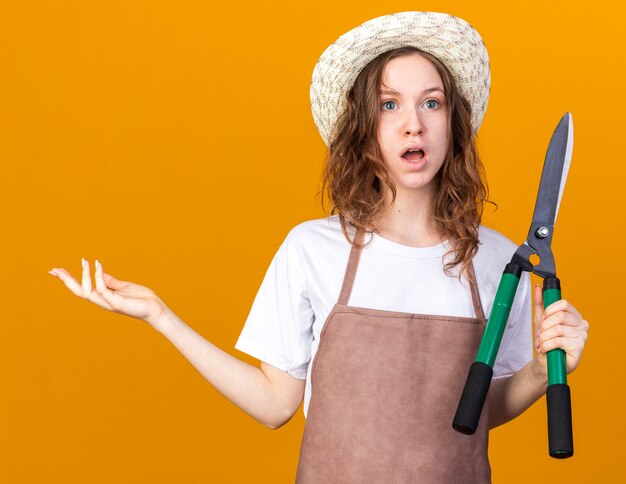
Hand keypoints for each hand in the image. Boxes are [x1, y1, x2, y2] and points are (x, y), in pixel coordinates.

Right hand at [49, 258, 165, 327]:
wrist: (155, 309)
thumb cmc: (141, 299)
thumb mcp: (123, 286)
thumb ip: (110, 281)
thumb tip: (100, 272)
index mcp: (103, 296)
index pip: (81, 288)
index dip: (68, 279)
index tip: (56, 270)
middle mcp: (102, 301)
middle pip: (78, 291)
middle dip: (66, 281)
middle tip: (54, 269)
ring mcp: (109, 303)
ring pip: (87, 292)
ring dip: (83, 276)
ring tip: (84, 262)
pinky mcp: (117, 303)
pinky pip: (103, 290)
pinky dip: (99, 277)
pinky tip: (98, 265)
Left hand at [533, 284, 588, 374]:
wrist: (546, 362)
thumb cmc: (546, 341)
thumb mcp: (540, 321)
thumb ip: (540, 303)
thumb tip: (538, 288)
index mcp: (575, 316)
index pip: (564, 304)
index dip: (549, 311)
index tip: (543, 319)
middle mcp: (582, 324)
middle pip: (560, 316)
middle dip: (545, 326)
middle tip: (541, 335)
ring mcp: (583, 336)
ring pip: (558, 329)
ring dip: (544, 337)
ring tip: (543, 344)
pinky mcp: (580, 348)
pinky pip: (558, 341)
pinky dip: (546, 345)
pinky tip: (546, 349)